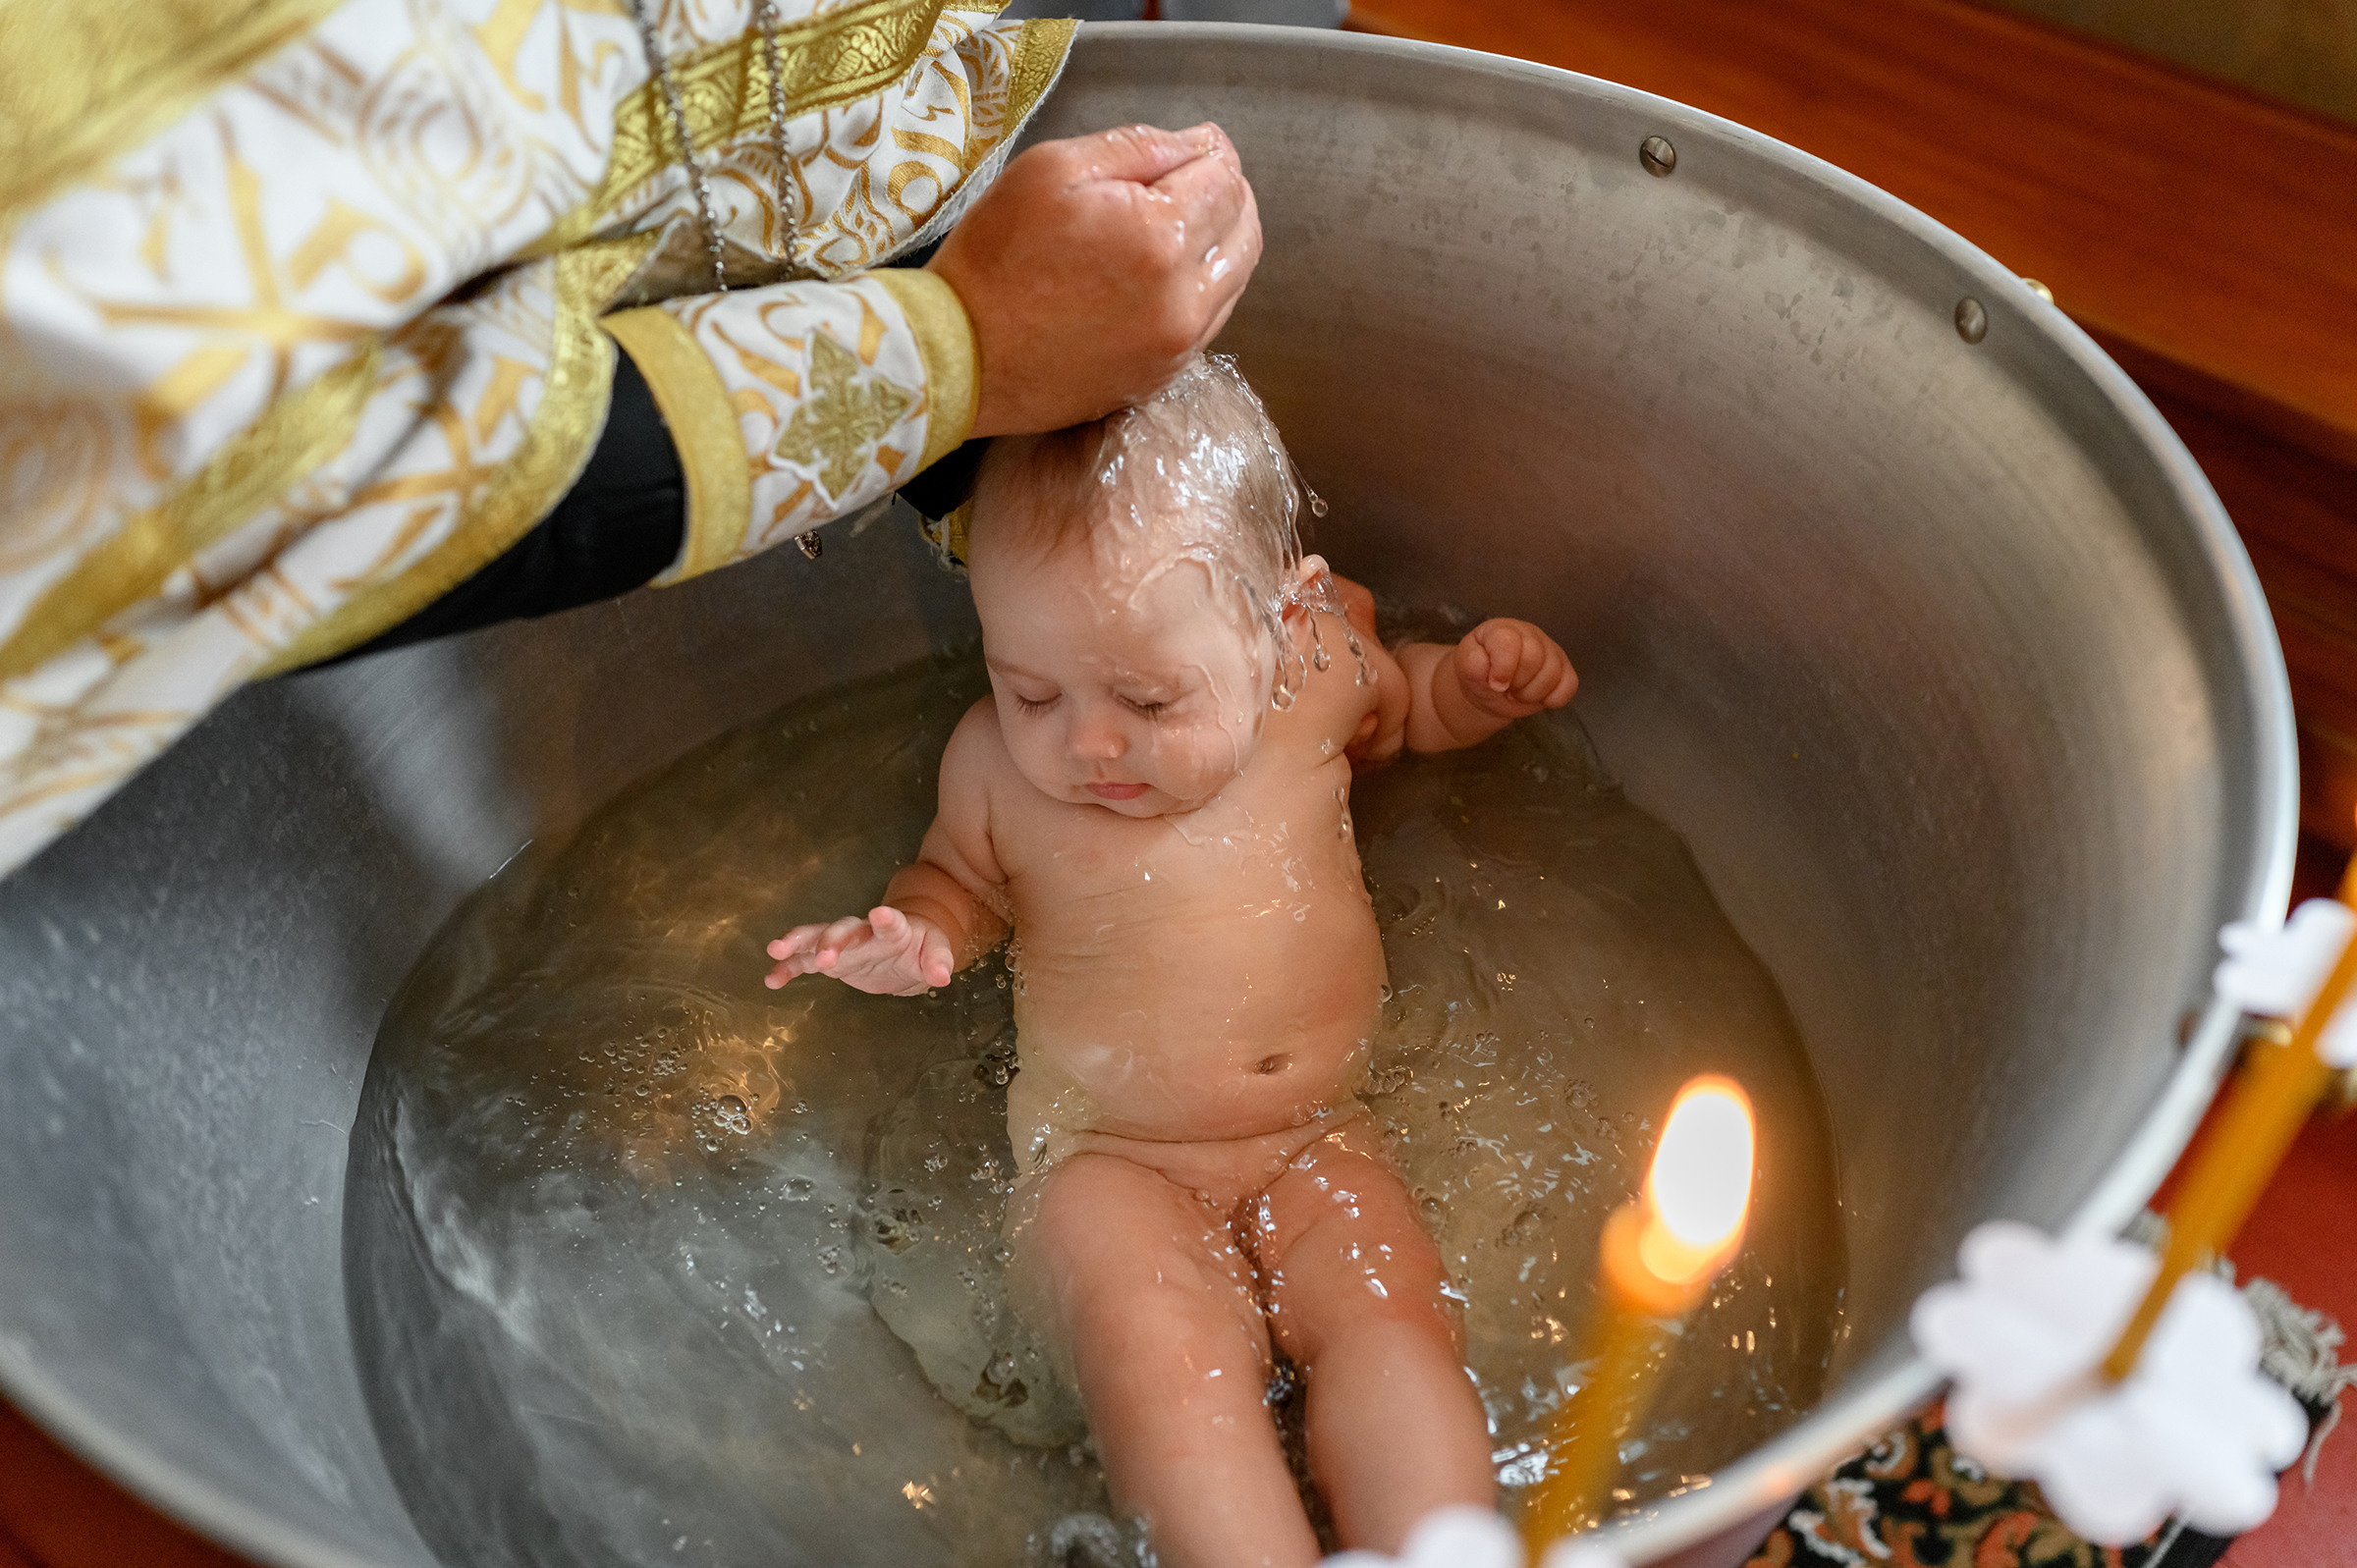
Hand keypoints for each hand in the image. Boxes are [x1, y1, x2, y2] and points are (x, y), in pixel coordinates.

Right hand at [765, 905, 952, 994]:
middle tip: (823, 958)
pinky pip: (803, 961)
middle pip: (845, 930)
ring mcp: (843, 945)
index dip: (886, 919)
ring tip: (776, 951)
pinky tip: (772, 979)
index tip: (878, 913)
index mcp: (894, 930)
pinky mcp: (829, 960)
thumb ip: (938, 962)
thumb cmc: (920, 947)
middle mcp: (863, 932)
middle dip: (833, 940)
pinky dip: (788, 968)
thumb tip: (942, 977)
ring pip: (816, 937)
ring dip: (798, 943)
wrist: (904, 951)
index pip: (890, 922)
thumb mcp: (936, 953)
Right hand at [927, 122, 1262, 436]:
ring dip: (1219, 243)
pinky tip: (1162, 275)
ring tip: (1174, 226)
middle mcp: (1185, 297)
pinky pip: (1211, 320)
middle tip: (1188, 182)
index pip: (1225, 179)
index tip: (1189, 148)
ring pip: (1236, 278)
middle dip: (1227, 196)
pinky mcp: (1163, 375)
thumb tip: (1201, 143)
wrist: (961, 357)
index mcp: (1160, 237)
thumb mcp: (1054, 168)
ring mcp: (1178, 344)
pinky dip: (1202, 288)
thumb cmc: (996, 254)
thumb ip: (1139, 146)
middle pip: (1245, 230)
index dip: (1211, 153)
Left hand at [1452, 620, 1577, 721]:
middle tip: (1506, 688)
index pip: (1509, 642)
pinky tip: (1537, 696)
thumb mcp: (1466, 665)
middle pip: (1534, 658)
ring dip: (1531, 694)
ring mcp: (1550, 651)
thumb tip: (1493, 674)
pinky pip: (1569, 686)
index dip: (1503, 668)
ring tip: (1518, 691)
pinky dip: (1552, 699)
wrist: (1489, 688)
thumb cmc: (1478, 672)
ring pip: (1553, 675)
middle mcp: (1530, 634)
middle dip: (1517, 683)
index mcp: (1503, 629)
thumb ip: (1473, 663)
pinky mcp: (1565, 670)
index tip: (1495, 685)